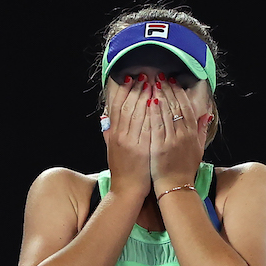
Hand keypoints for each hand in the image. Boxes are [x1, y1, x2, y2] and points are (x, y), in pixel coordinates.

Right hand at [103, 74, 152, 198]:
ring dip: (145, 97)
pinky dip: (152, 115)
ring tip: (153, 84)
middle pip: (128, 107)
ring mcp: (131, 143)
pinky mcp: (142, 150)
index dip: (123, 91)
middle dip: (136, 90)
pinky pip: (148, 128)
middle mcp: (121, 136)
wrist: (127, 189)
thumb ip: (110, 132)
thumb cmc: (123, 169)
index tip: (130, 78)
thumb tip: (107, 117)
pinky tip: (158, 104)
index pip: (117, 107)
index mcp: (114, 134)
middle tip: (144, 75)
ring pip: (138, 115)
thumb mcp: (112, 148)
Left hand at [148, 75, 212, 194]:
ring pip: (166, 113)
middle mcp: (184, 135)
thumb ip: (202, 130)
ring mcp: (171, 140)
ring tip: (153, 83)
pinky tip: (149, 101)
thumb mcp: (199, 149)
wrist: (176, 187)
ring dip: (160, 96)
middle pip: (176, 107)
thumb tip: (207, 114)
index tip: (173, 81)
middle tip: (161, 77)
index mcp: (193, 134)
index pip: (187, 107)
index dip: (180, 93)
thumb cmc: (185, 168)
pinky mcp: (160, 147)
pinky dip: (153, 112)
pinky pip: (156, 125)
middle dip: (168, 90)